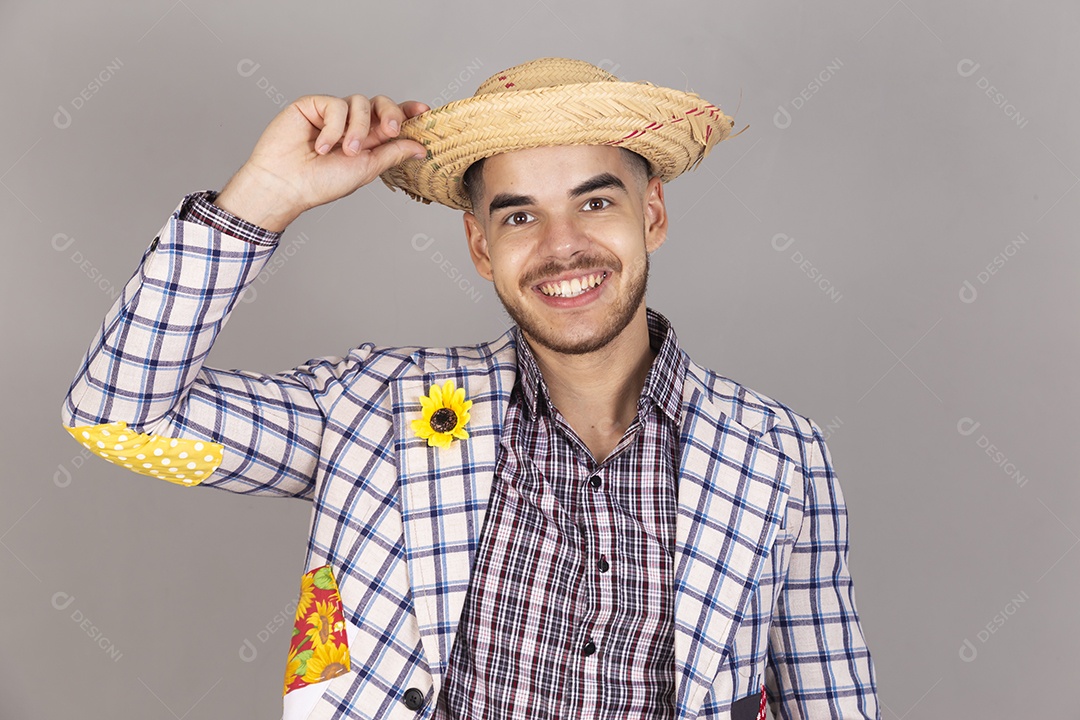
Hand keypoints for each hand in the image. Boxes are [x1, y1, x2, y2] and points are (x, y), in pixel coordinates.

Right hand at [215, 94, 428, 230]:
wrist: (286, 184)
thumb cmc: (321, 183)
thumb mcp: (366, 169)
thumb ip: (393, 153)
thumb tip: (420, 148)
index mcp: (367, 140)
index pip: (391, 119)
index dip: (409, 112)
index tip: (424, 111)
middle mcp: (351, 124)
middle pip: (380, 103)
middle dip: (390, 113)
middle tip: (389, 131)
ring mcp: (332, 114)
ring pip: (360, 102)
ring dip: (357, 129)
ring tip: (345, 151)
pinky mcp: (313, 105)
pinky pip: (336, 105)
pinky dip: (333, 128)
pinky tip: (321, 146)